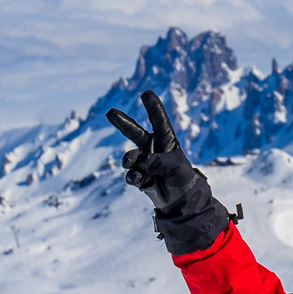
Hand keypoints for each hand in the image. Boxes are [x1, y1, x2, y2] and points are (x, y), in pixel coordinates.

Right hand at [107, 91, 199, 212]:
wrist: (181, 200)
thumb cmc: (183, 178)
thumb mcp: (175, 167)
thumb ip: (158, 161)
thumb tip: (138, 162)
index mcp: (167, 141)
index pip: (159, 121)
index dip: (153, 107)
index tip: (147, 93)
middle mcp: (153, 148)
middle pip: (134, 132)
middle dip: (122, 122)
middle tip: (110, 112)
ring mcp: (144, 162)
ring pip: (129, 156)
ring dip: (129, 159)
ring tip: (130, 163)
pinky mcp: (139, 177)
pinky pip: (130, 174)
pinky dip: (132, 176)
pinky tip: (139, 180)